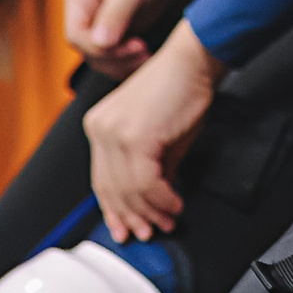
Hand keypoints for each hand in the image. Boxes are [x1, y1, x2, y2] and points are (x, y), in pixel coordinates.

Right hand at [62, 0, 207, 76]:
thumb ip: (115, 14)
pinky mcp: (119, 32)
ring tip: (148, 56)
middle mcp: (85, 14)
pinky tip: (148, 57)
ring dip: (123, 64)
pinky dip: (130, 61)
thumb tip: (100, 44)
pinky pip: (118, 56)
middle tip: (144, 54)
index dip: (100, 49)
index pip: (76, 35)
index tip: (133, 47)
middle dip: (114, 59)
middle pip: (88, 51)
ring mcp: (102, 24)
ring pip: (102, 58)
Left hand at [84, 21, 222, 241]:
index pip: (101, 180)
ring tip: (168, 221)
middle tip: (151, 231)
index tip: (126, 226)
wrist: (193, 61)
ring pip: (129, 190)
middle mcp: (100, 129)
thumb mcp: (160, 136)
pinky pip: (146, 183)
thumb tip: (155, 199)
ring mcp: (114, 133)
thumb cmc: (180, 88)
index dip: (114, 209)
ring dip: (151, 212)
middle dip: (133, 216)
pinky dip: (162, 199)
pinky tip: (174, 203)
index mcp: (99, 126)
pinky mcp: (135, 138)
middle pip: (112, 189)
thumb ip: (151, 168)